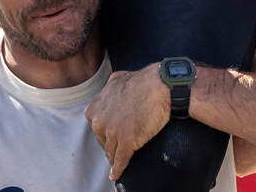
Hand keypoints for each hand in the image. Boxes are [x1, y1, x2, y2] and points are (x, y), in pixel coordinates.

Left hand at [85, 65, 170, 181]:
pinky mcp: (126, 142)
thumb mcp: (117, 80)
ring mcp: (112, 132)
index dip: (105, 132)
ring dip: (115, 157)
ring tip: (119, 161)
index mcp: (95, 108)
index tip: (112, 134)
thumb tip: (108, 93)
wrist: (159, 86)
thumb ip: (108, 90)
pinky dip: (118, 169)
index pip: (96, 127)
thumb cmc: (142, 81)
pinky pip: (120, 160)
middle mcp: (100, 120)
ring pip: (111, 151)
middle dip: (110, 143)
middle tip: (120, 143)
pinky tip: (116, 175)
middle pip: (102, 141)